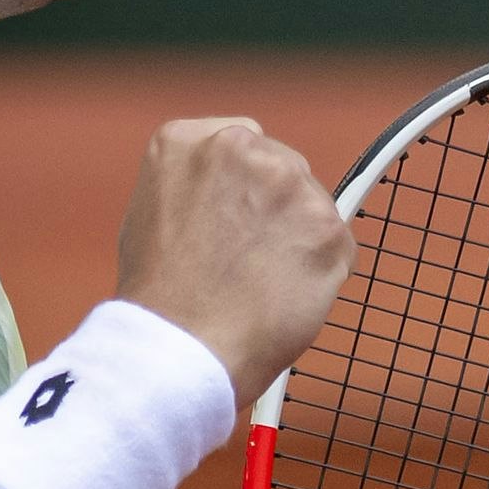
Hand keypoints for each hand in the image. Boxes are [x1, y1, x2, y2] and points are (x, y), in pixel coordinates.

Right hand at [115, 117, 350, 397]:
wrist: (182, 348)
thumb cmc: (159, 298)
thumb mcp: (151, 213)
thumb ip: (196, 185)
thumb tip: (231, 191)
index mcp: (187, 140)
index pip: (242, 145)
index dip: (242, 190)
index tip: (234, 221)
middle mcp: (240, 148)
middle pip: (283, 169)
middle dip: (274, 210)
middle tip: (247, 260)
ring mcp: (289, 184)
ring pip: (312, 208)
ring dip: (299, 241)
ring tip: (259, 285)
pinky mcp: (328, 226)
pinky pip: (337, 247)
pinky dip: (321, 274)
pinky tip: (283, 298)